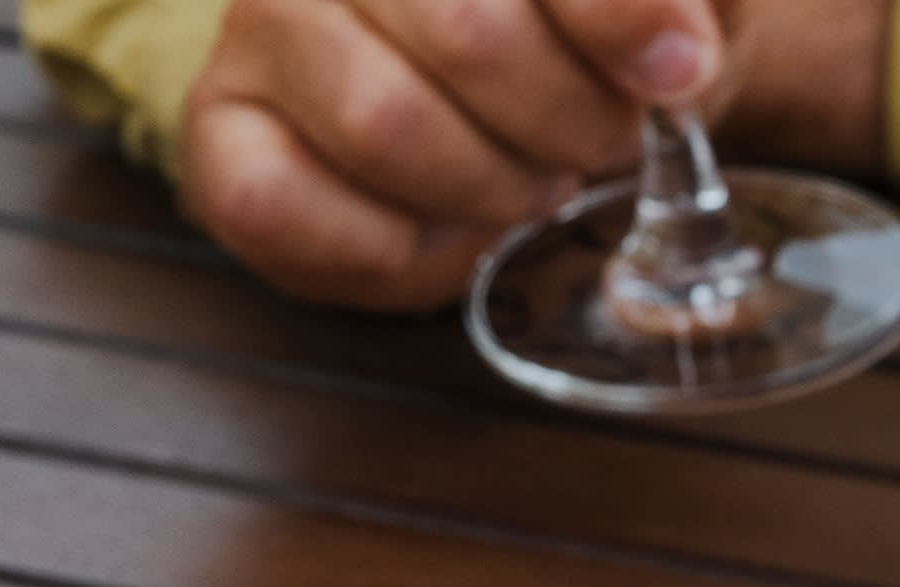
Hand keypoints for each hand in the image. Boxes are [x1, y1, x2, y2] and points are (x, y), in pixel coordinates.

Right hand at [180, 0, 734, 310]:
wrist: (484, 80)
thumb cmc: (574, 31)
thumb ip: (683, 1)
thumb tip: (675, 54)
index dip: (616, 16)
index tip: (676, 75)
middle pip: (469, 32)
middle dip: (564, 117)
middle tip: (595, 146)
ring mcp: (260, 30)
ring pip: (383, 124)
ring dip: (488, 187)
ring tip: (526, 185)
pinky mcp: (216, 131)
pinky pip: (282, 206)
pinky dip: (392, 249)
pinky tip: (442, 229)